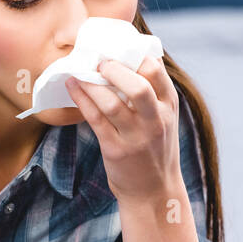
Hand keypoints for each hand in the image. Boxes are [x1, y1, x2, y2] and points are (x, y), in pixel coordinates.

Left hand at [63, 55, 182, 203]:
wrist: (153, 191)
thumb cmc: (154, 149)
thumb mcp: (164, 119)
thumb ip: (153, 94)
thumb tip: (128, 60)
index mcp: (170, 106)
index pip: (156, 72)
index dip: (135, 56)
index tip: (118, 50)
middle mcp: (156, 121)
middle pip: (138, 86)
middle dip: (114, 70)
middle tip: (99, 62)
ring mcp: (136, 137)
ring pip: (112, 103)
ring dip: (91, 85)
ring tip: (79, 72)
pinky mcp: (116, 150)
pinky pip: (95, 120)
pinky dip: (82, 100)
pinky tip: (72, 87)